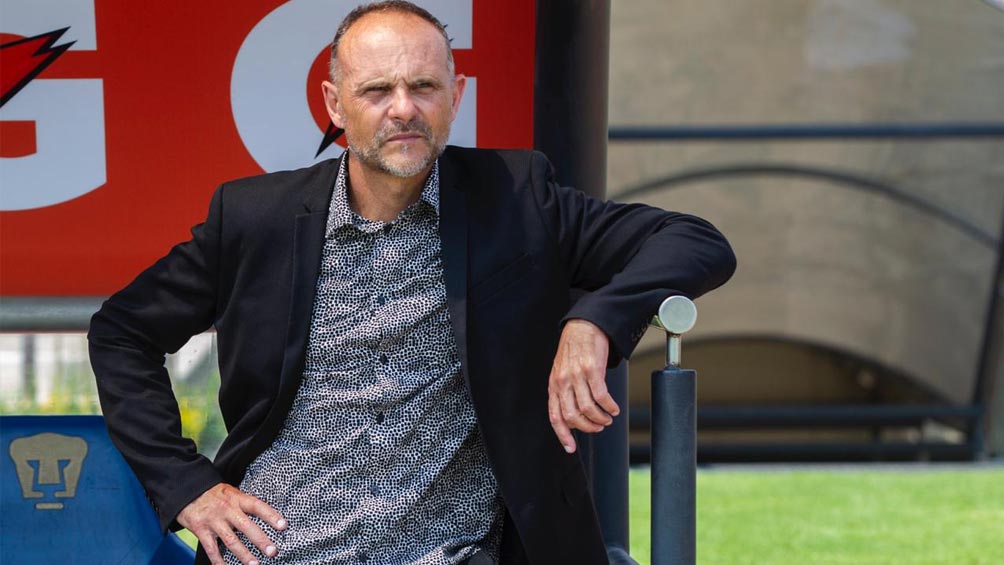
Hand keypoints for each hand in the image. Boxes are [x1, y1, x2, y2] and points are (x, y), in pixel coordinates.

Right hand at [176, 483, 286, 564]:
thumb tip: (264, 515)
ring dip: (244, 554)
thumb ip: (244, 503)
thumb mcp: (231, 492)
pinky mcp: (201, 531)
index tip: (283, 526)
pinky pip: (212, 549)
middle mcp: (227, 510)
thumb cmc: (213, 493)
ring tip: (254, 564)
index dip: (271, 515)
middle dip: (260, 540)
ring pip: (231, 540)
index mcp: (236, 499)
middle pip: (246, 526)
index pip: (257, 506)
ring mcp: (214, 521)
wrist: (186, 491)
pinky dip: (219, 561)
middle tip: (272, 551)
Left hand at [547, 319, 619, 453]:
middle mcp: (563, 382)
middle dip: (588, 427)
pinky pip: (601, 396)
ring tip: (608, 418)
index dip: (562, 435)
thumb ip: (565, 393)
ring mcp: (576, 376)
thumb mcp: (562, 373)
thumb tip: (574, 416)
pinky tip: (614, 408)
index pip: (555, 416)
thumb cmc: (574, 351)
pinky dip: (609, 406)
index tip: (571, 448)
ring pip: (587, 408)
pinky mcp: (592, 369)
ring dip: (600, 418)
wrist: (583, 327)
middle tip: (599, 427)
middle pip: (572, 416)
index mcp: (554, 386)